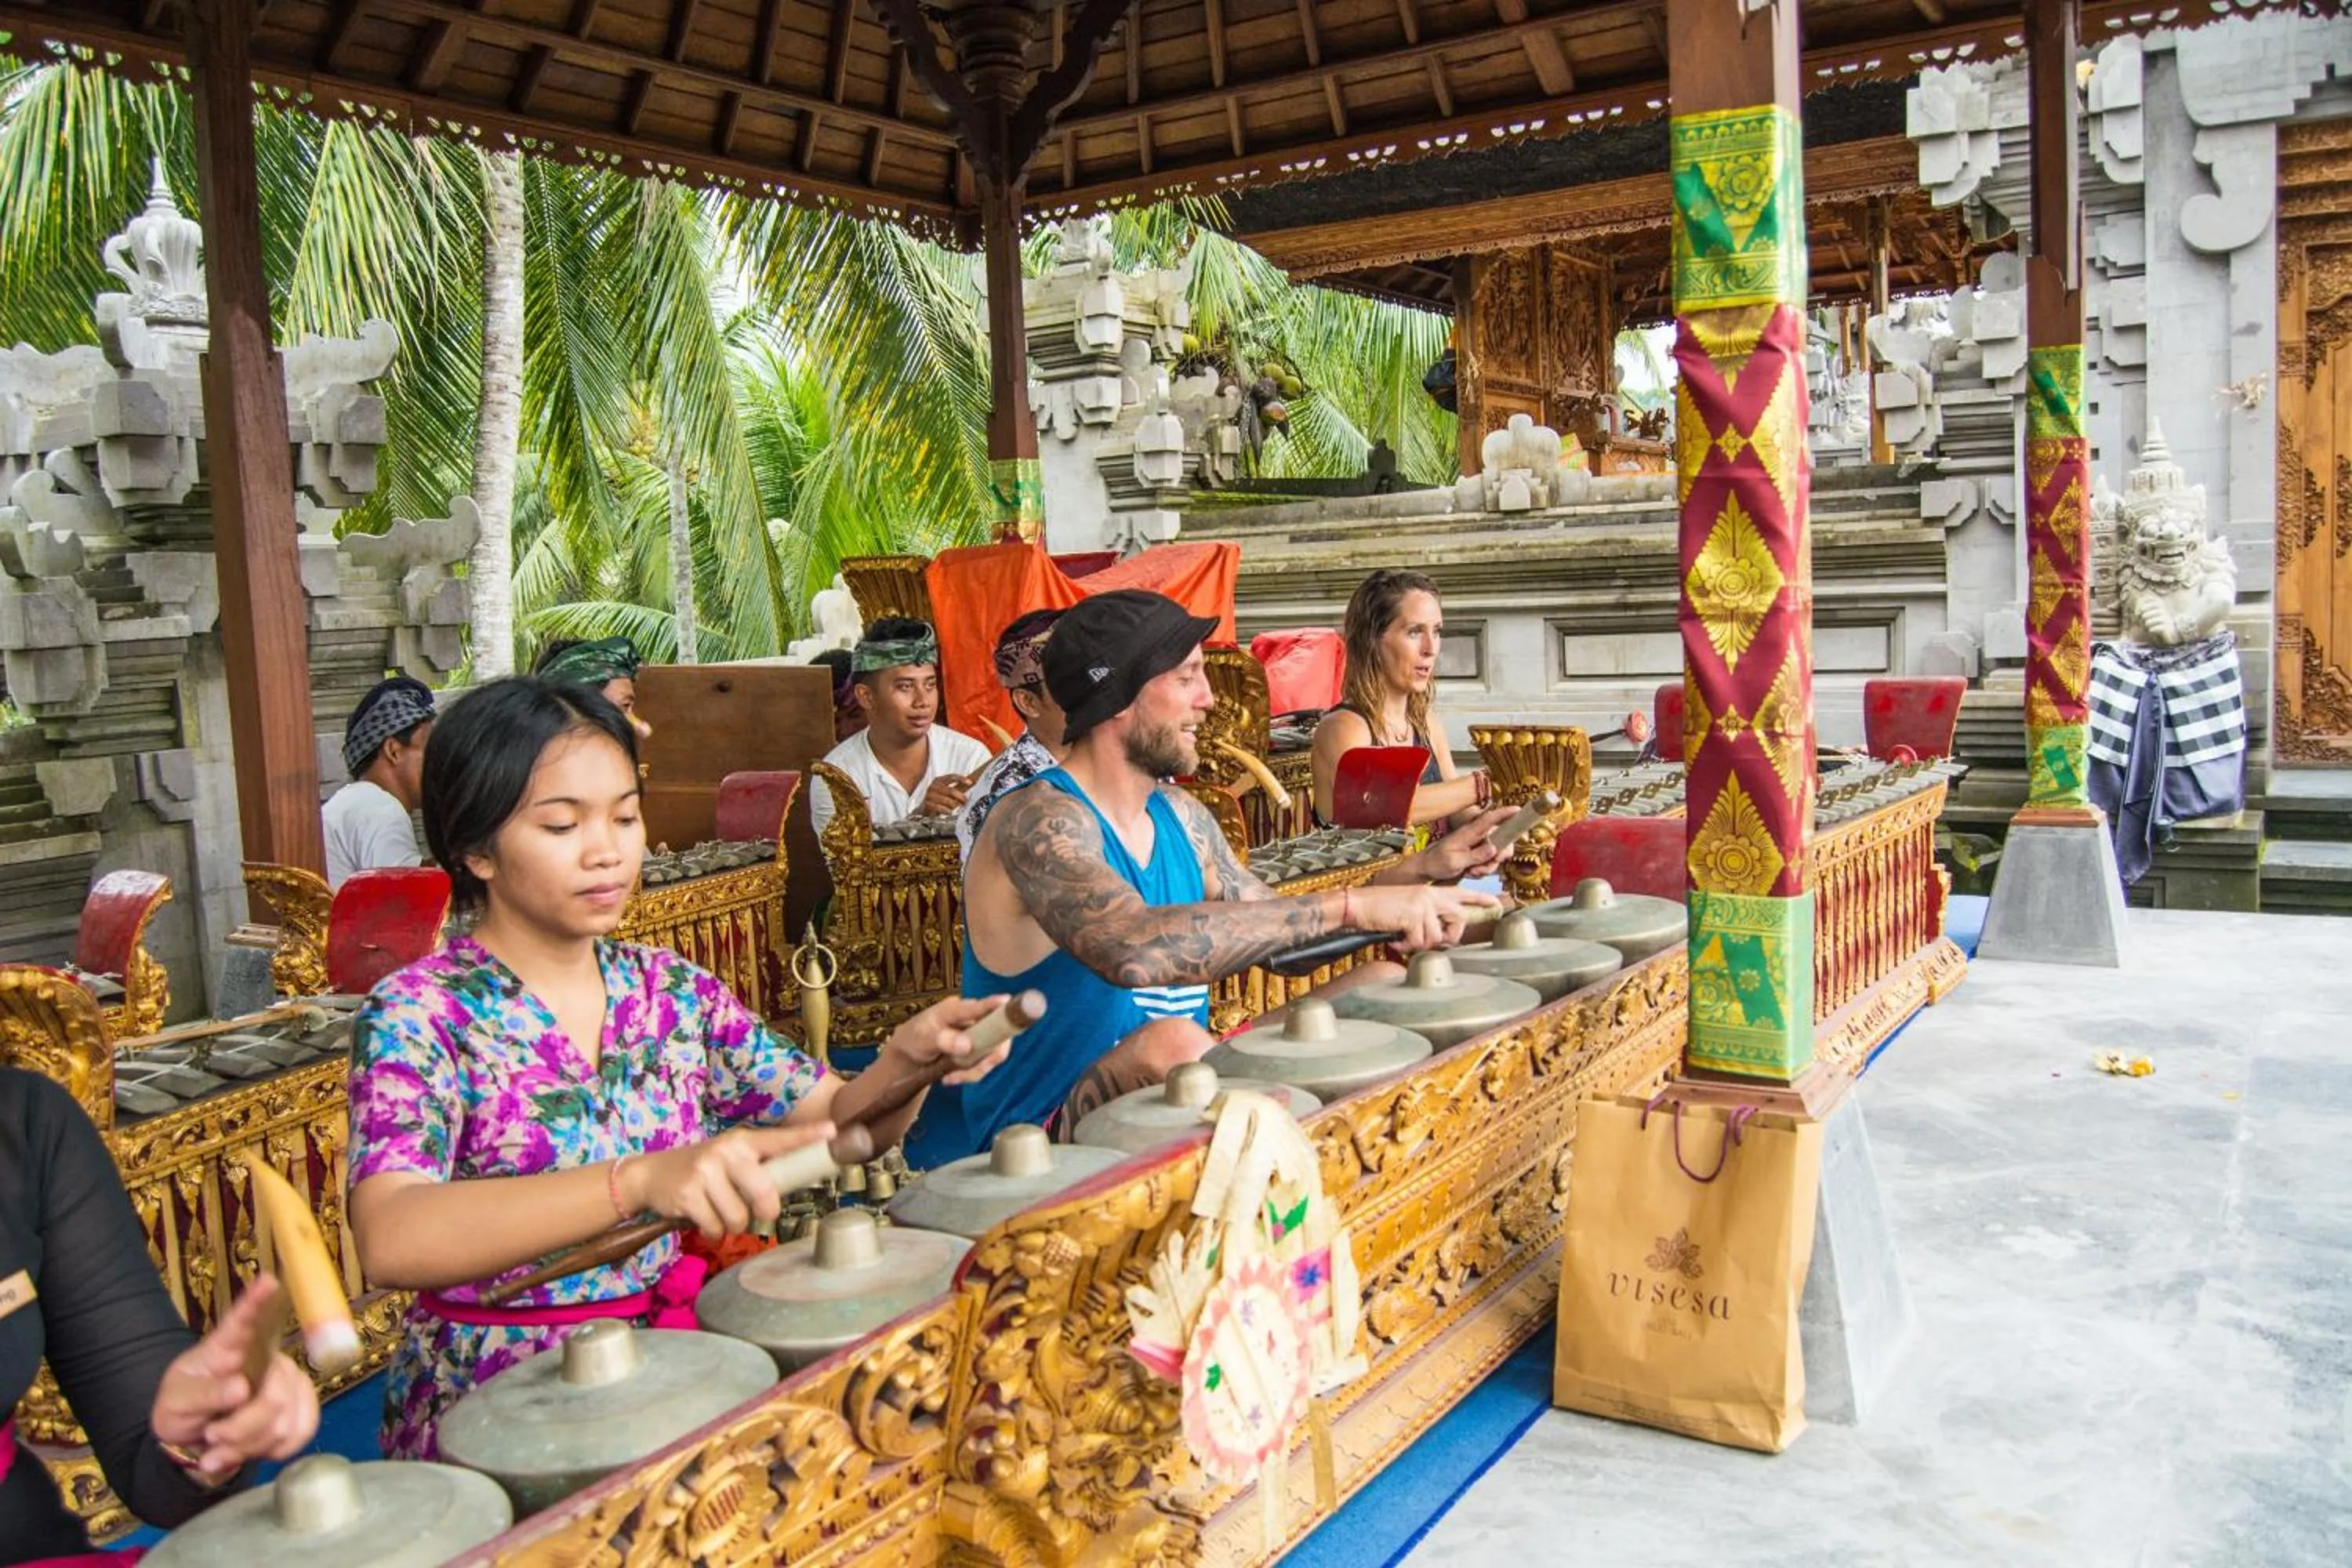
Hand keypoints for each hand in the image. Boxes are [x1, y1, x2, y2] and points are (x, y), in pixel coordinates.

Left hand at [149, 1277, 319, 1481]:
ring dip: (248, 1445)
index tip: (267, 1280)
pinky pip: (298, 1435)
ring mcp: (288, 1382)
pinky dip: (268, 1452)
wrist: (196, 1439)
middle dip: (241, 1427)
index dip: (256, 1301)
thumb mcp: (175, 1404)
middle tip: (212, 1437)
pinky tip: (245, 1450)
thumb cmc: (183, 1409)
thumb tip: (241, 1390)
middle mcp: (266, 1358)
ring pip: (284, 1421)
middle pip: (274, 1393)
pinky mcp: (301, 1409)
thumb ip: (203, 1396)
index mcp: (228, 1347)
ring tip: (219, 1449)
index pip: (242, 1320)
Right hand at [624, 1122, 839, 1238]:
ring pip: (740, 1218)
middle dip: (764, 1212)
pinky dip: (712, 1231)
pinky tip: (703, 1216)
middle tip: (754, 1210)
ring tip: (718, 1209)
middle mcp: (725, 1152)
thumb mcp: (730, 1159)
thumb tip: (798, 1180)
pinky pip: (716, 1228)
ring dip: (732, 1224)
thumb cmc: (703, 1170)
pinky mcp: (689, 1195)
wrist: (651, 1175)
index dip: (806, 1136)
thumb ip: (759, 1167)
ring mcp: (705, 1172)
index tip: (832, 1132)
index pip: (779, 1139)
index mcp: (742, 1141)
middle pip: (765, 1194)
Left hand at [883, 993, 1013, 1086]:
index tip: (1007, 1001)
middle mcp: (971, 1018)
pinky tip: (950, 1078)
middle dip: (990, 1054)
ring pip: (992, 1052)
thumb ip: (942, 1040)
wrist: (909, 1057)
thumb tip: (967, 1045)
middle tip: (981, 1068)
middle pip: (997, 1030)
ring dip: (975, 1069)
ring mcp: (976, 1034)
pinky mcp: (977, 1050)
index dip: (993, 1004)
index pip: (977, 1006)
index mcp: (954, 1009)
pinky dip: (970, 1075)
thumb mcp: (921, 1039)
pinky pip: (983, 1064)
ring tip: (951, 1078)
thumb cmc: (913, 1040)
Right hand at [920, 775, 972, 815]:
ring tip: (957, 807)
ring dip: (954, 805)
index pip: (951, 777)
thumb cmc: (937, 798)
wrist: (923, 807)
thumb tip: (971, 784)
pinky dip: (946, 810)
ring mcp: (930, 796)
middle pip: (951, 790)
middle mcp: (934, 787)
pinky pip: (939, 808)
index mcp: (939, 780)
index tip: (970, 783)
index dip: (961, 779)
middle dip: (960, 796)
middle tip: (965, 801)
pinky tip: (949, 812)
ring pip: (946, 800)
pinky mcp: (927, 805)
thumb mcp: (945, 791)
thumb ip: (957, 788)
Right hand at [1348, 884, 1500, 950]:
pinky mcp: (1413, 916)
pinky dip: (1406, 947)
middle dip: (1450, 936)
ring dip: (1419, 944)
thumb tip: (1441, 937)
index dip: (1480, 898)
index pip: (1461, 893)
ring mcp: (1423, 905)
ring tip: (1403, 938)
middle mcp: (1430, 895)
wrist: (1357, 904)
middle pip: (1459, 919)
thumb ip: (1427, 917)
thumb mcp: (1408, 907)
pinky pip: (1420, 942)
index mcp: (1430, 891)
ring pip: (1437, 937)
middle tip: (1430, 941)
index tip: (1496, 903)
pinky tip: (1396, 940)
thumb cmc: (1379, 909)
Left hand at [1412, 804, 1518, 882]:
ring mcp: (1478, 845)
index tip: (1518, 810)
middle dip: (1498, 857)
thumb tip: (1494, 848)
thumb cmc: (1437, 862)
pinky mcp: (1477, 854)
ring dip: (1487, 867)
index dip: (1505, 813)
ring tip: (1471, 872)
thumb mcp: (1455, 861)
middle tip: (1486, 867)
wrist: (1427, 868)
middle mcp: (1476, 836)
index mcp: (1470, 832)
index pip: (1490, 819)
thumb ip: (1475, 855)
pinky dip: (1483, 870)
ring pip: (1496, 855)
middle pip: (1501, 841)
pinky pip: (1489, 862)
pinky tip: (1470, 873)